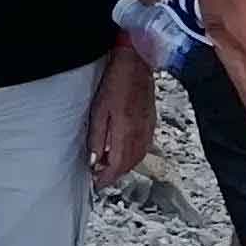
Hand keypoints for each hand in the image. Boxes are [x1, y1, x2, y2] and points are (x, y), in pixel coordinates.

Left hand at [83, 57, 156, 185]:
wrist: (136, 62)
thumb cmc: (115, 81)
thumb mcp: (98, 110)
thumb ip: (96, 137)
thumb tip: (94, 160)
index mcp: (126, 131)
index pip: (117, 165)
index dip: (106, 178)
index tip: (96, 183)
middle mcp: (140, 133)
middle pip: (129, 164)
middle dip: (114, 174)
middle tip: (100, 176)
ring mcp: (148, 127)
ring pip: (138, 157)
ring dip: (124, 166)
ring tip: (109, 165)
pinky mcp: (152, 121)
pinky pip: (145, 146)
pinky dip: (134, 155)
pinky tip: (124, 150)